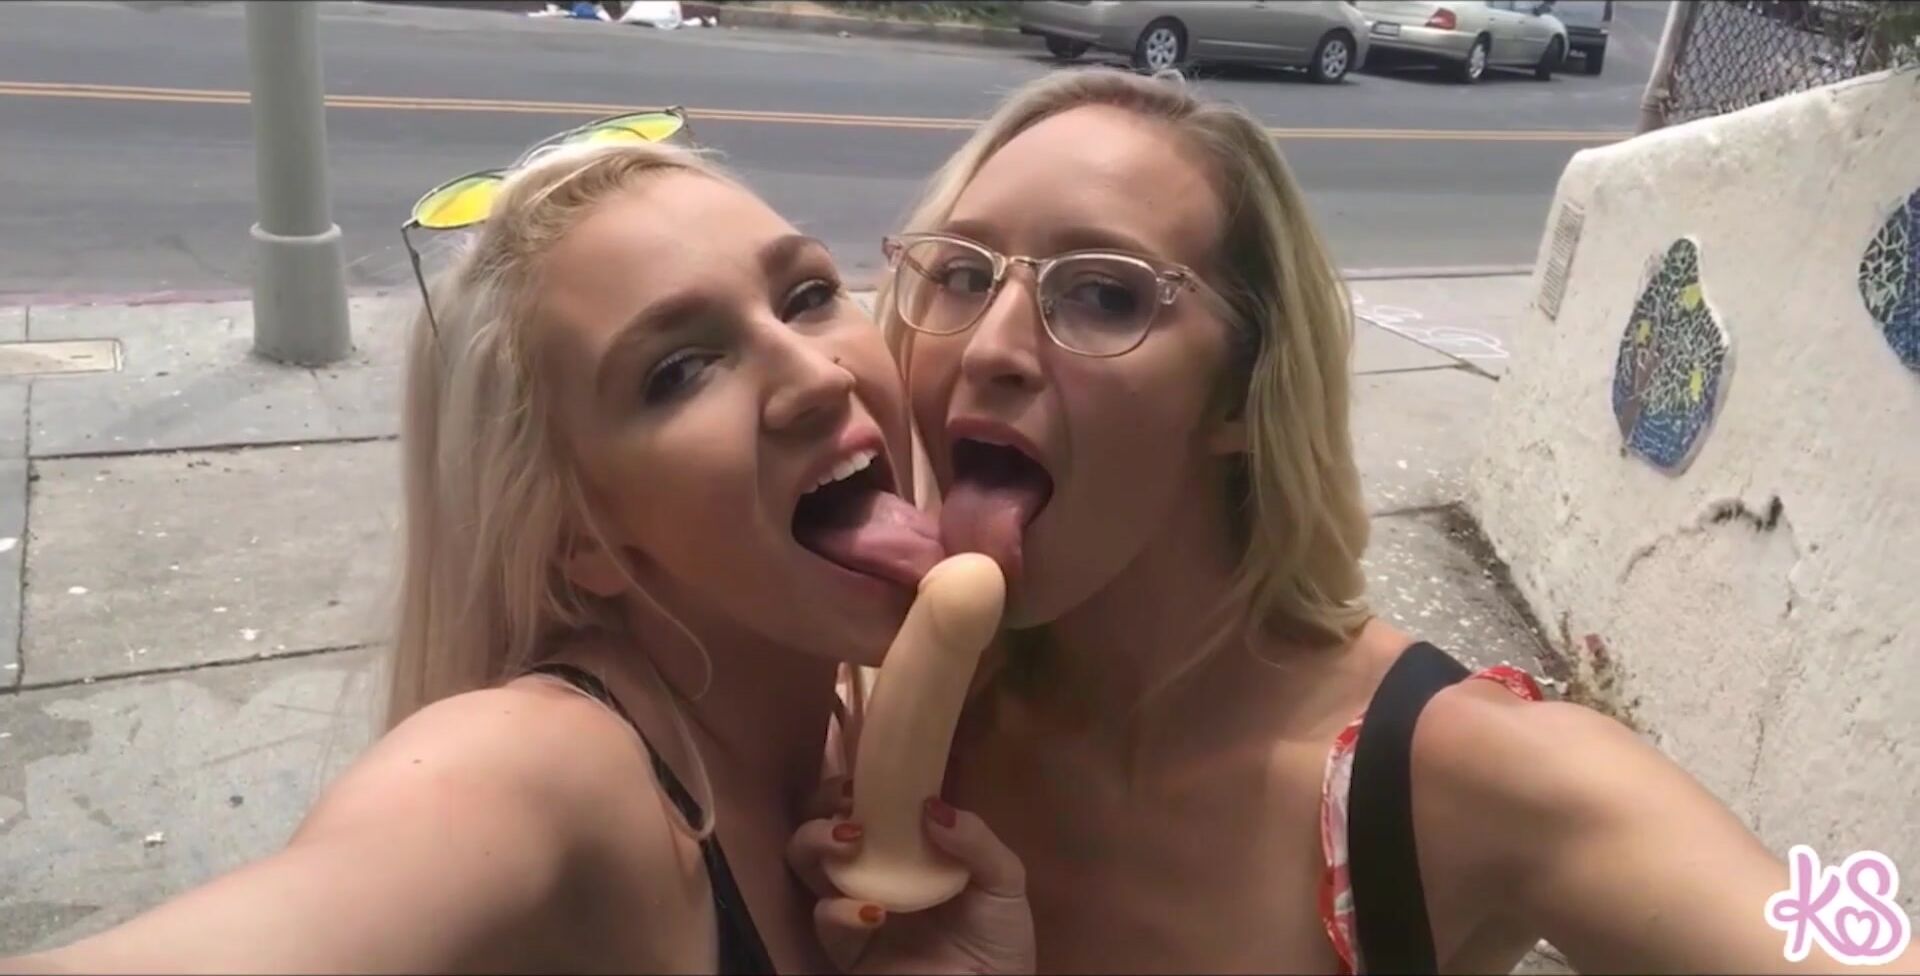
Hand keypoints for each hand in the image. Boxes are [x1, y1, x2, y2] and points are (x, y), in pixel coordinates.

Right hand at [789, 777, 1034, 974]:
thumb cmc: (999, 938)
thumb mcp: (1003, 881)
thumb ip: (975, 839)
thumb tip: (930, 804)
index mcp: (907, 846)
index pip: (870, 801)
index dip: (859, 779)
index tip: (868, 767)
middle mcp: (874, 869)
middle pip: (824, 821)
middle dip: (823, 803)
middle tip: (848, 801)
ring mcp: (855, 906)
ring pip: (807, 863)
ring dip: (816, 840)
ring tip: (849, 839)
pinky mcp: (846, 948)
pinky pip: (824, 920)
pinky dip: (839, 910)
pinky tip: (874, 910)